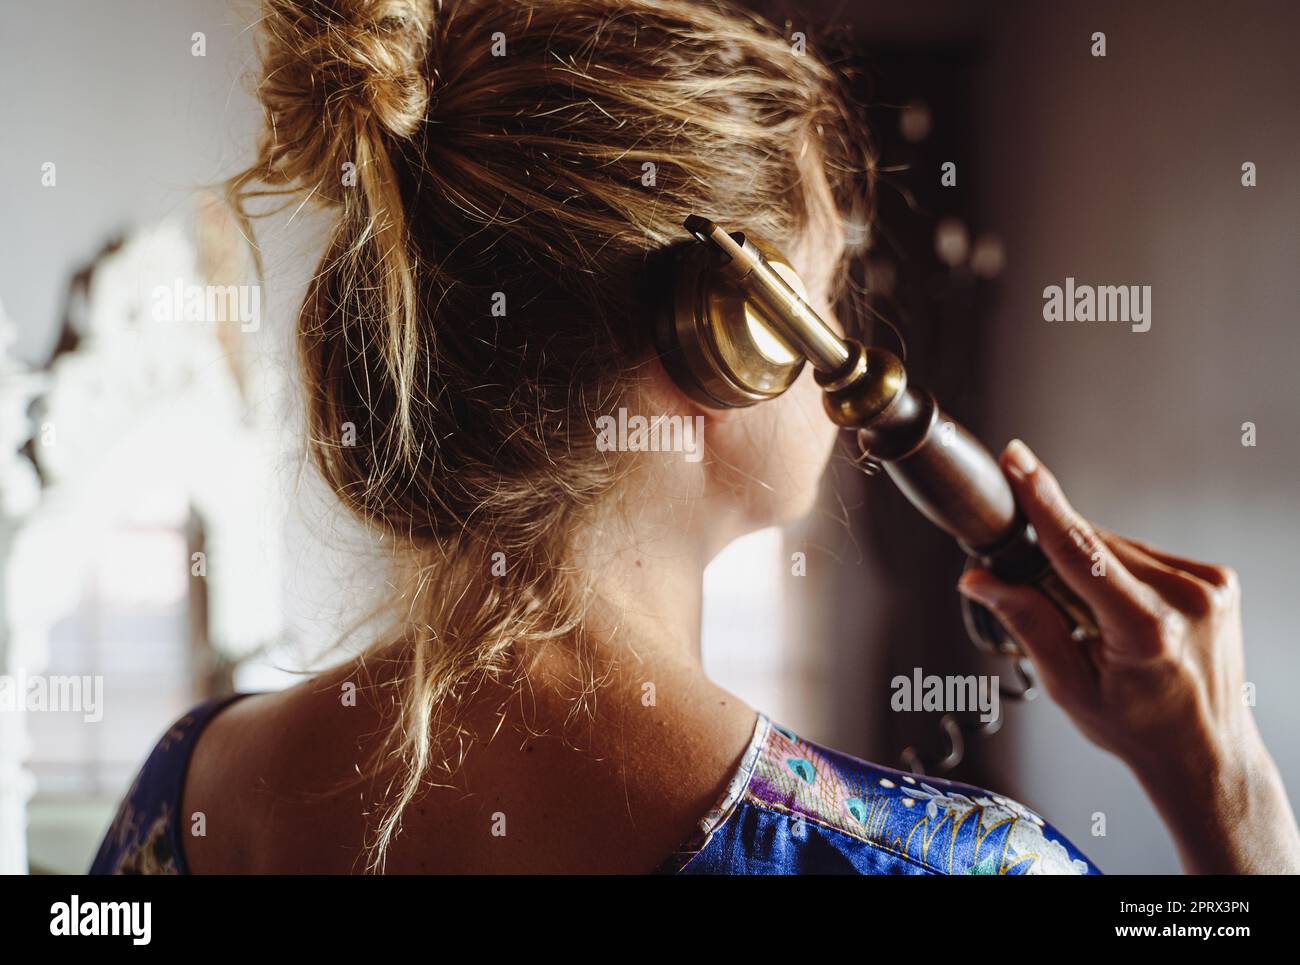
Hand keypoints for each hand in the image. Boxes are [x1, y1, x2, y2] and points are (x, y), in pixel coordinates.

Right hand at [957, 439, 1299, 873]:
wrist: (1204, 750)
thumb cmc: (1139, 728)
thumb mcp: (1068, 687)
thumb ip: (1027, 624)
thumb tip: (982, 579)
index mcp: (1145, 630)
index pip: (1079, 549)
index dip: (1042, 501)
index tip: (1018, 462)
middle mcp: (1185, 599)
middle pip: (1093, 546)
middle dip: (1058, 559)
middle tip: (1052, 605)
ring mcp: (1208, 585)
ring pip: (1118, 547)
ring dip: (1091, 568)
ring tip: (1097, 622)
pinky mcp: (1216, 578)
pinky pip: (1145, 555)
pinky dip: (1120, 572)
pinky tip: (1122, 611)